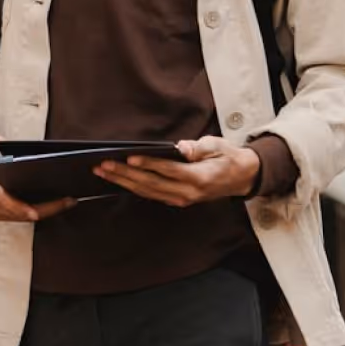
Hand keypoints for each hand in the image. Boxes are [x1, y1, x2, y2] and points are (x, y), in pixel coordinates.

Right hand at [0, 129, 77, 224]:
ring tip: (60, 204)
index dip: (31, 208)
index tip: (47, 207)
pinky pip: (14, 216)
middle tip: (67, 202)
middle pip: (22, 214)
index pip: (13, 204)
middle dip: (47, 210)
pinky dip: (30, 213)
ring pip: (20, 218)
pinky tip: (44, 207)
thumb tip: (25, 155)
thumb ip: (6, 150)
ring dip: (41, 213)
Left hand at [93, 135, 261, 207]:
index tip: (128, 157)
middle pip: (151, 184)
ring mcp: (182, 199)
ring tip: (104, 172)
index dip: (147, 164)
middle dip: (125, 175)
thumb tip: (182, 148)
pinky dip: (134, 187)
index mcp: (198, 178)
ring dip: (124, 182)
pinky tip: (119, 181)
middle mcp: (188, 192)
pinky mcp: (178, 200)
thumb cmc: (226, 156)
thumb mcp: (217, 146)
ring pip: (148, 192)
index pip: (167, 170)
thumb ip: (199, 148)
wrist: (240, 177)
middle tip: (104, 165)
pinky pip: (152, 195)